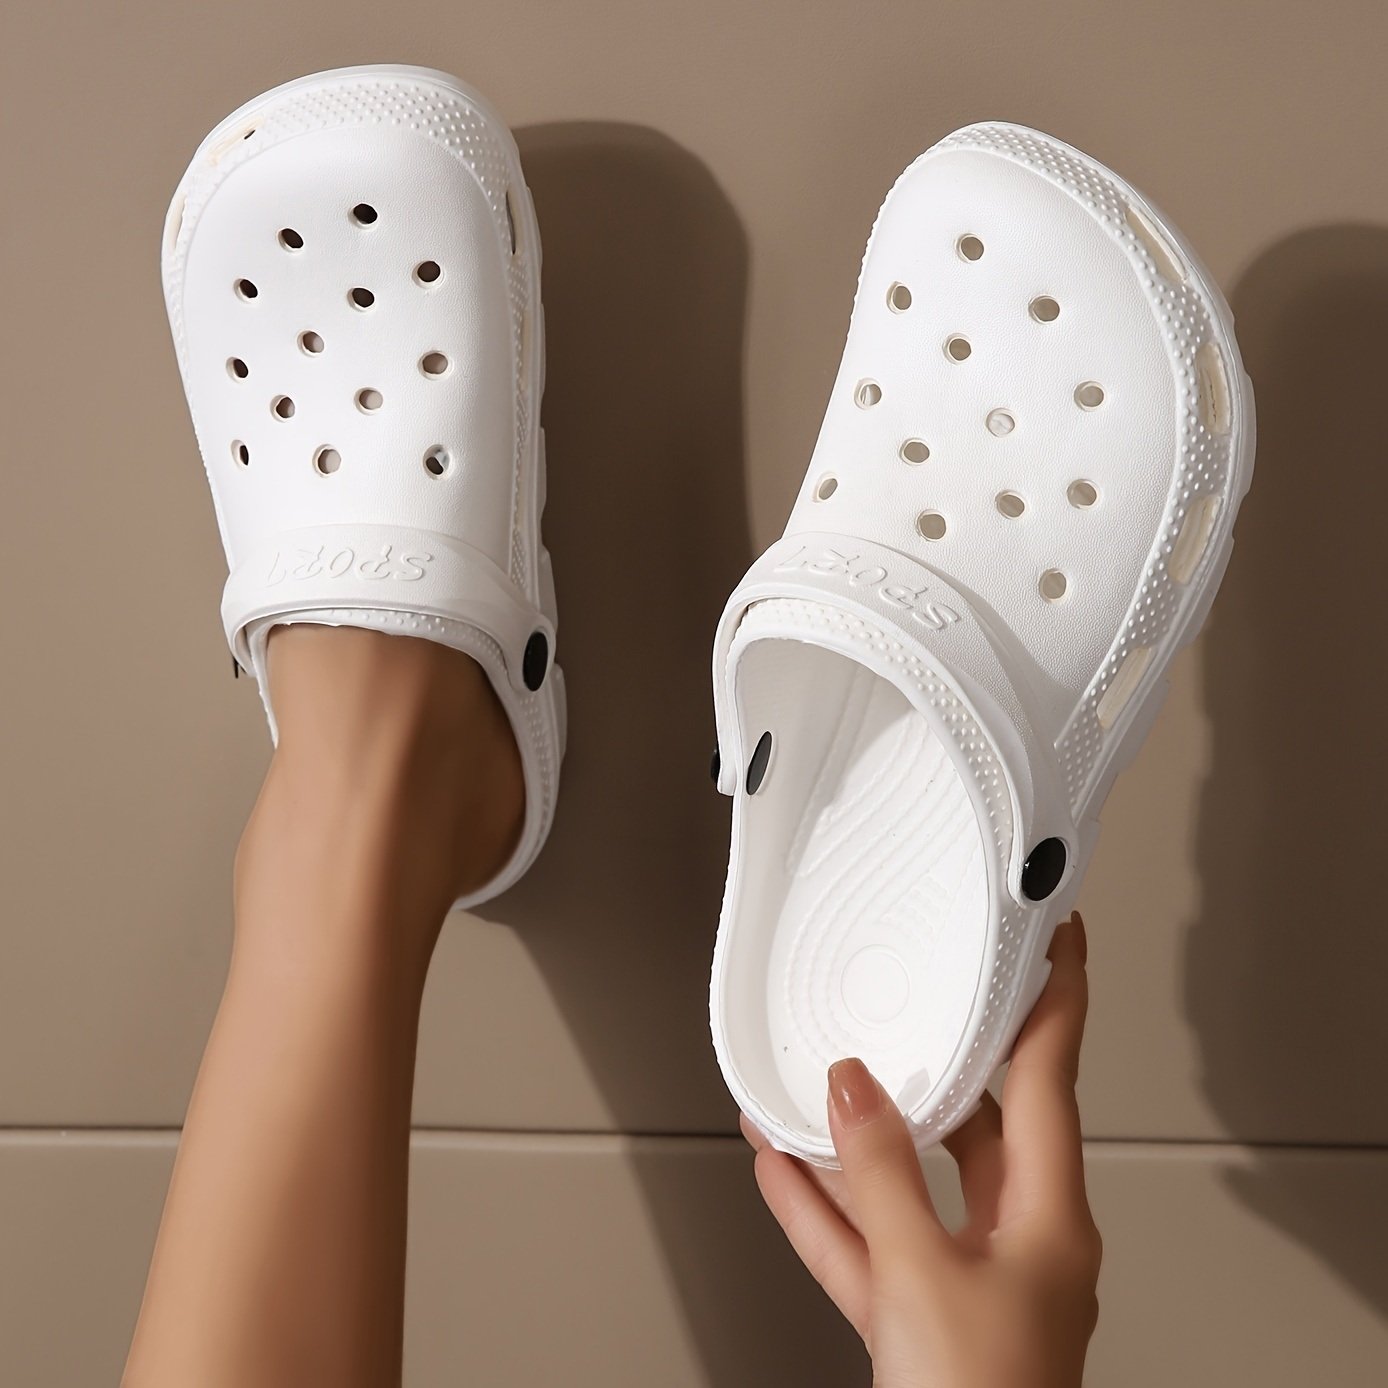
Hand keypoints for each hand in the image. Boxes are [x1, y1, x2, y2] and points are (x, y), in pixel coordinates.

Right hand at [744, 913, 1099, 1387]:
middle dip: (940, 1063)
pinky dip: (825, 1203)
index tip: (1055, 935)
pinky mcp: (919, 1317)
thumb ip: (881, 1174)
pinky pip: (867, 1240)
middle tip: (922, 999)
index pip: (1052, 1075)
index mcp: (1050, 1217)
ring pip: (910, 1182)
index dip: (1054, 996)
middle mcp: (1020, 1239)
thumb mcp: (921, 1274)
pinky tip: (782, 1165)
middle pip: (980, 1123)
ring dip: (859, 1135)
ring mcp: (967, 1278)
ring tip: (814, 1080)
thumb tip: (853, 1088)